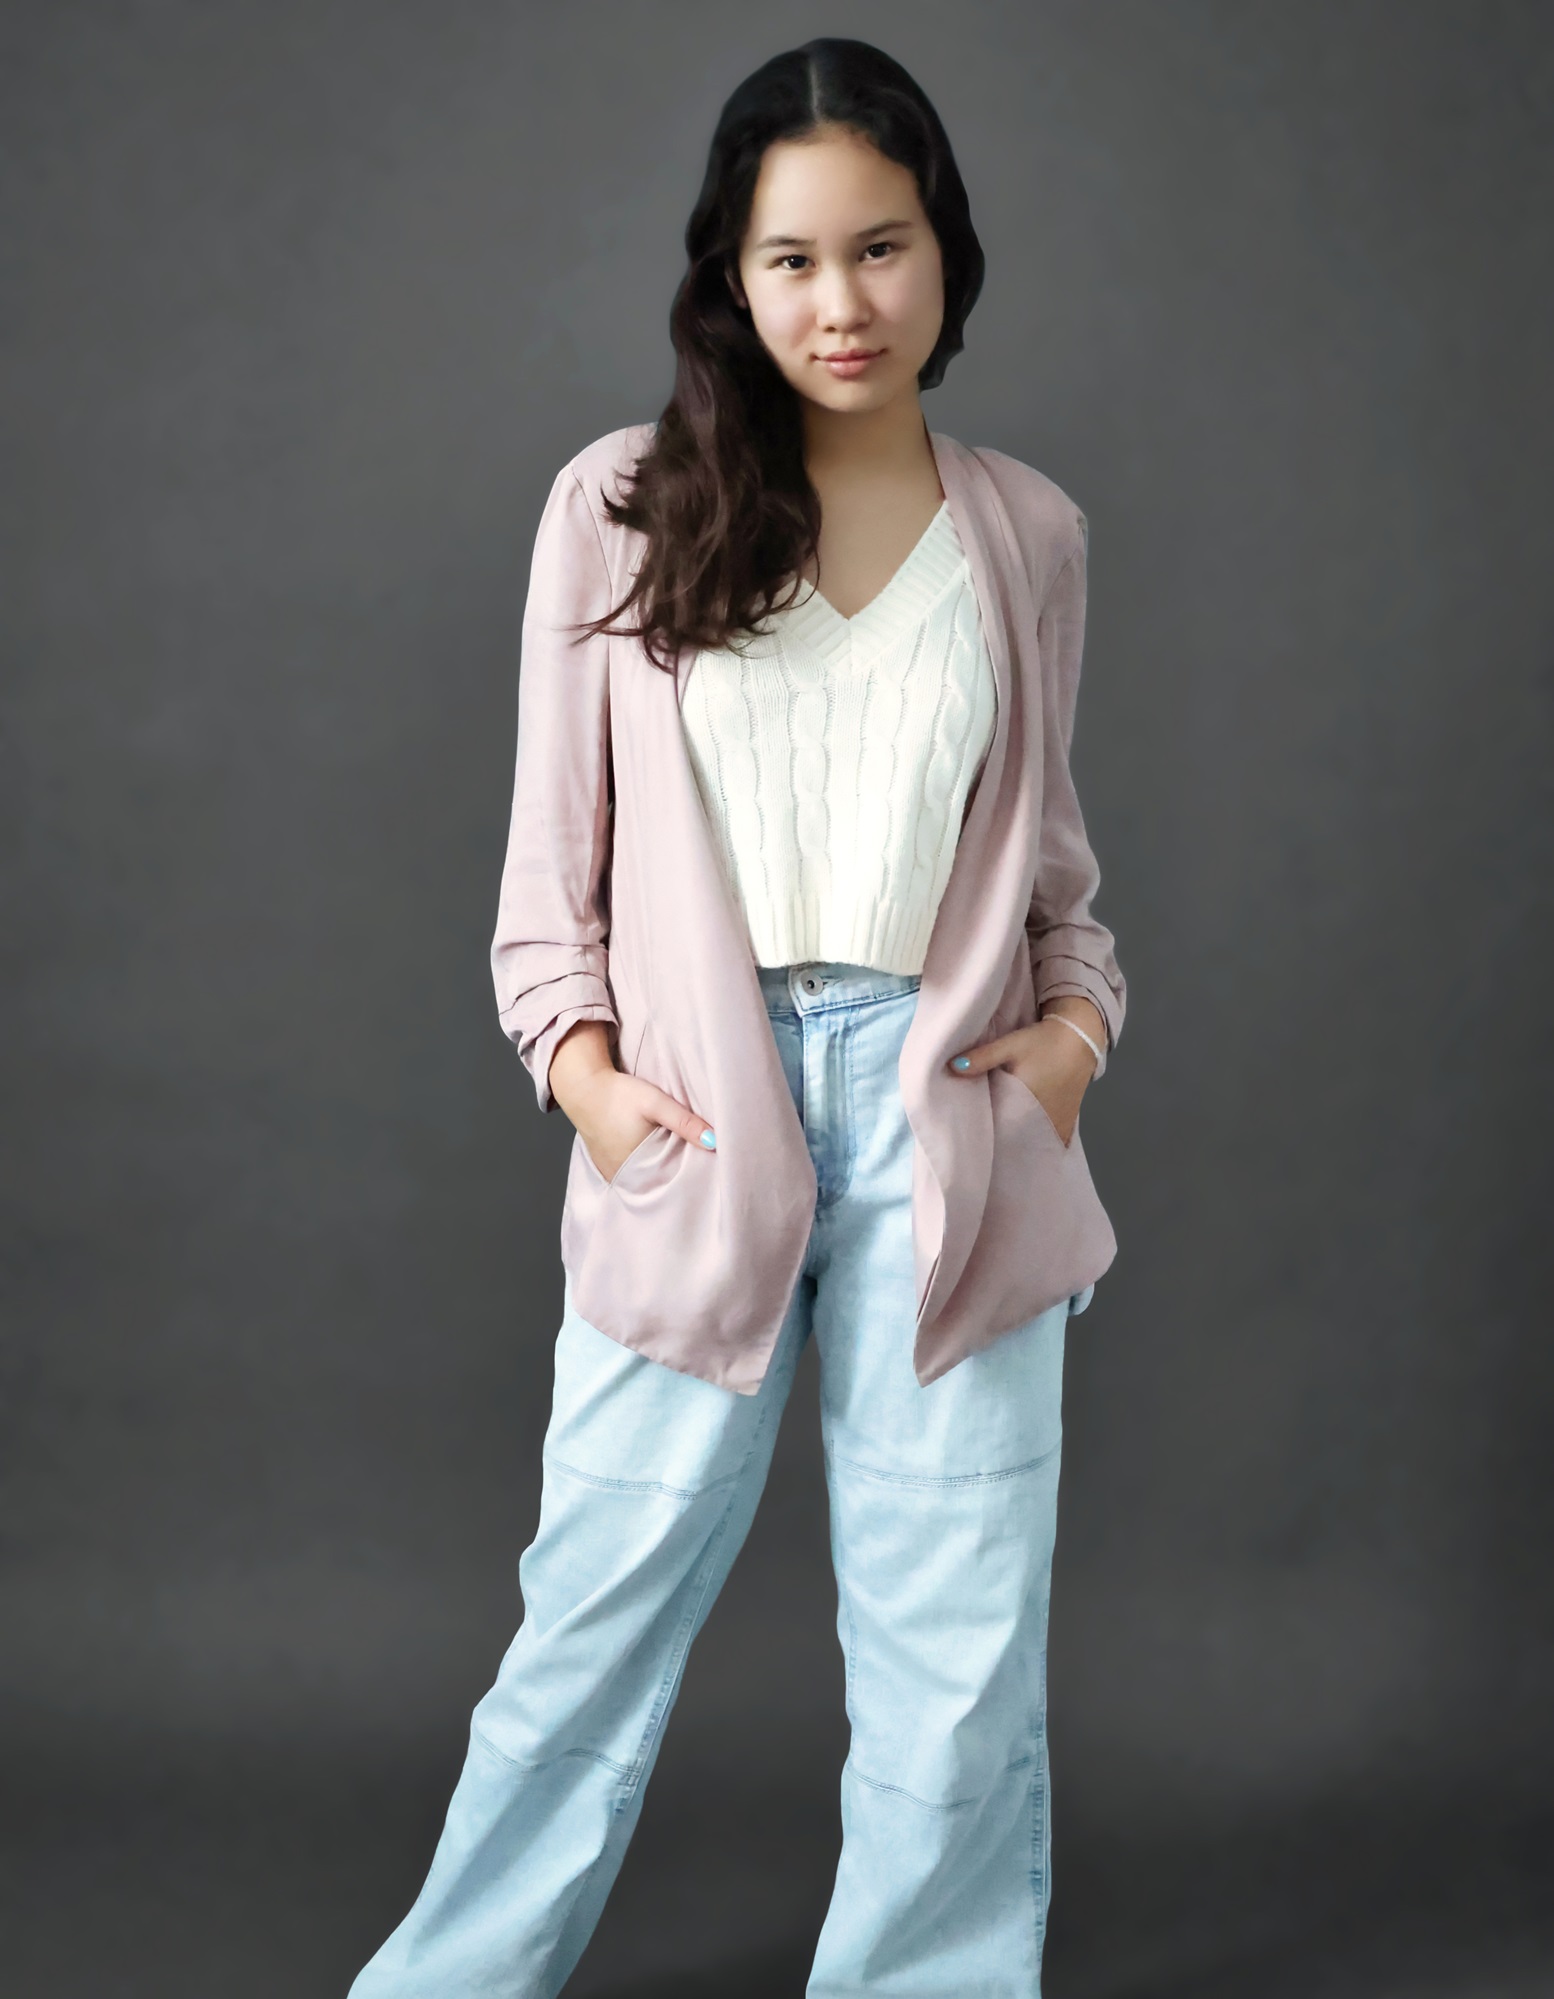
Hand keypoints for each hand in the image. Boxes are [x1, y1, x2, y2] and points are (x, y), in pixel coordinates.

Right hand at [549, 1024, 716, 1182]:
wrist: (582, 1087)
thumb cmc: (618, 1094)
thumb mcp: (655, 1103)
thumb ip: (684, 1122)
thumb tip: (714, 1141)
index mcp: (639, 1167)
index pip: (672, 1185)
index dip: (691, 1179)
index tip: (708, 1173)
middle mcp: (624, 1176)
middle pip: (659, 1185)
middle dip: (678, 1180)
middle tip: (700, 1171)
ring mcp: (612, 1173)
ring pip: (645, 1182)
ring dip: (661, 1176)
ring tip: (681, 1166)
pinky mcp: (606, 1166)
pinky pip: (631, 1176)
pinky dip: (644, 1172)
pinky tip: (656, 1162)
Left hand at [946, 1015, 1096, 1145]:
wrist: (1080, 1036)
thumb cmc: (1044, 1042)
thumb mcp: (1010, 1045)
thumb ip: (982, 1057)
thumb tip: (952, 1067)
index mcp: (1025, 1106)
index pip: (1002, 1133)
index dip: (988, 1138)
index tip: (973, 1141)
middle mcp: (1043, 1120)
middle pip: (1018, 1141)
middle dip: (1003, 1145)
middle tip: (984, 1148)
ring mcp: (1058, 1123)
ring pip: (1034, 1142)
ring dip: (1021, 1144)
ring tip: (1002, 1148)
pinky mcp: (1068, 1120)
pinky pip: (1050, 1139)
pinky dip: (1039, 1142)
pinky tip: (1028, 1145)